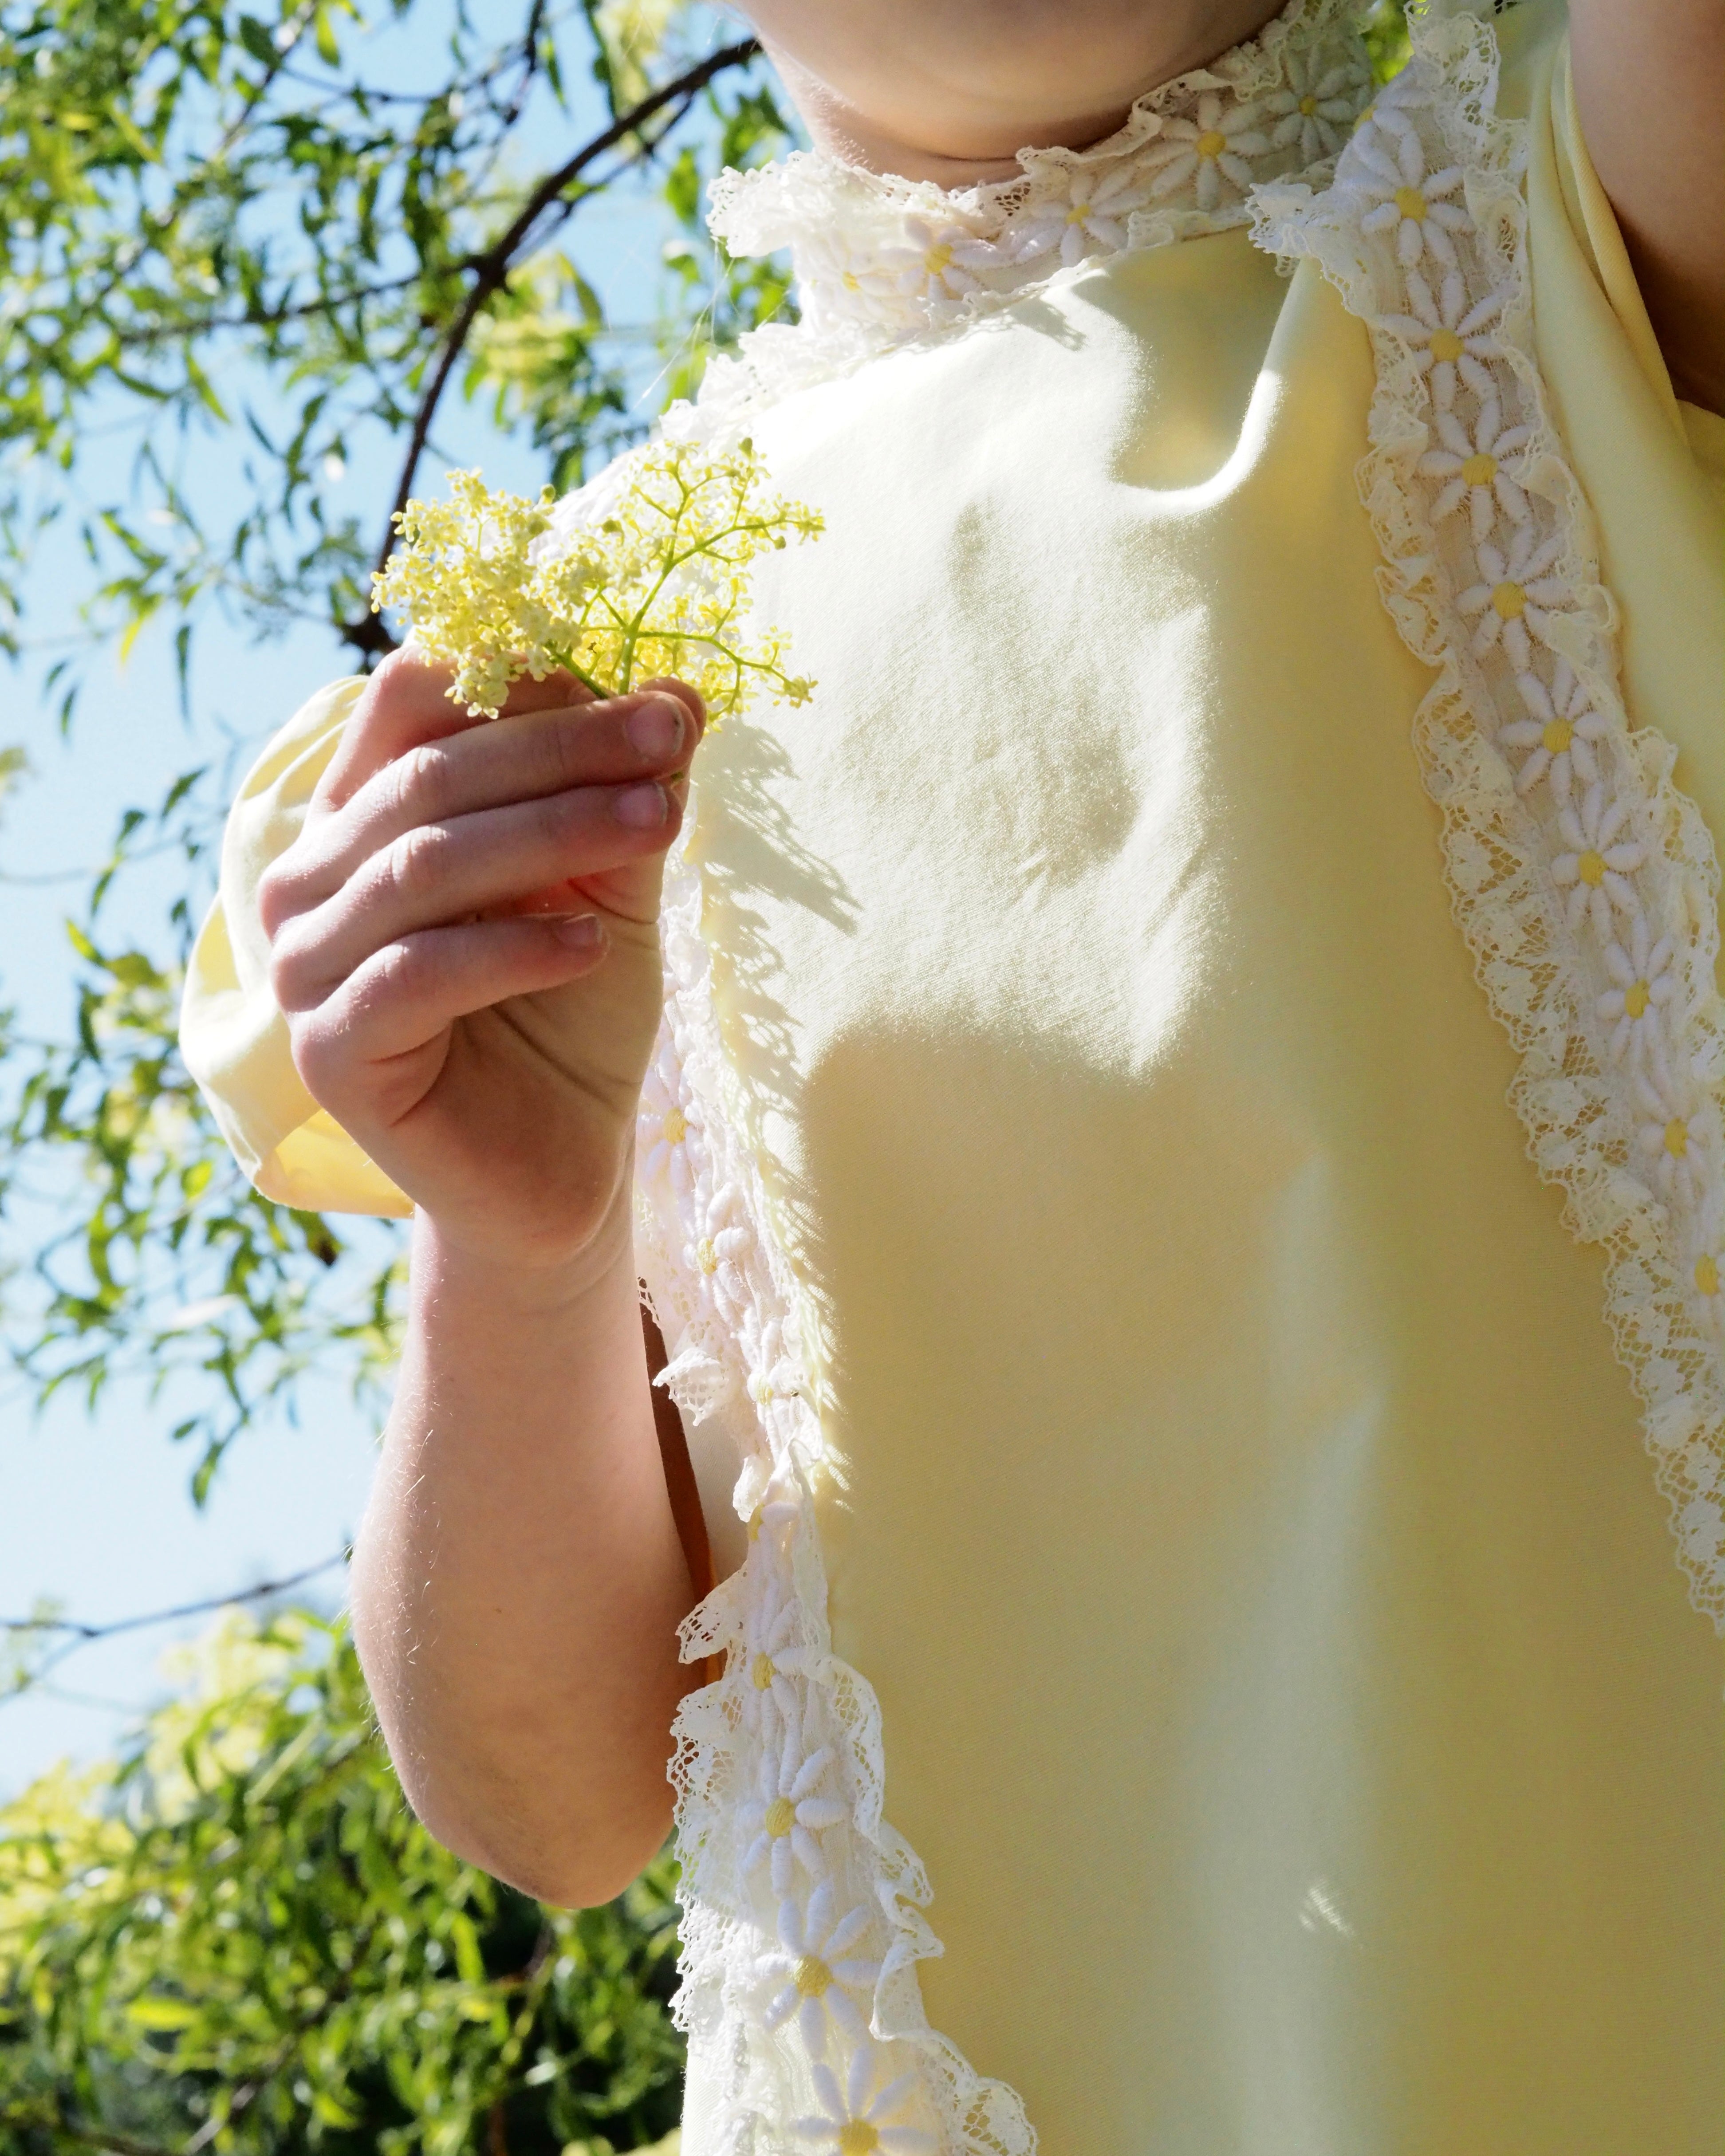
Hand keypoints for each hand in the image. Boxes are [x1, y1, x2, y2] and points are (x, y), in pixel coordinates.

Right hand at [258, 650, 703, 1272]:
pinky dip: (511, 948)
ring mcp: (303, 969)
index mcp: (359, 817)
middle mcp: (309, 880)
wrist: (562, 1160)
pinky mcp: (328, 1054)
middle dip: (562, 749)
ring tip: (658, 822)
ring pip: (421, 866)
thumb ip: (625, 795)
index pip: (411, 703)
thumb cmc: (574, 1013)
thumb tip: (683, 694)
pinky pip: (414, 975)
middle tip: (671, 738)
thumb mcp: (609, 888)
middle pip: (428, 777)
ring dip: (551, 832)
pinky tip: (593, 944)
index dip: (523, 680)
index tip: (647, 690)